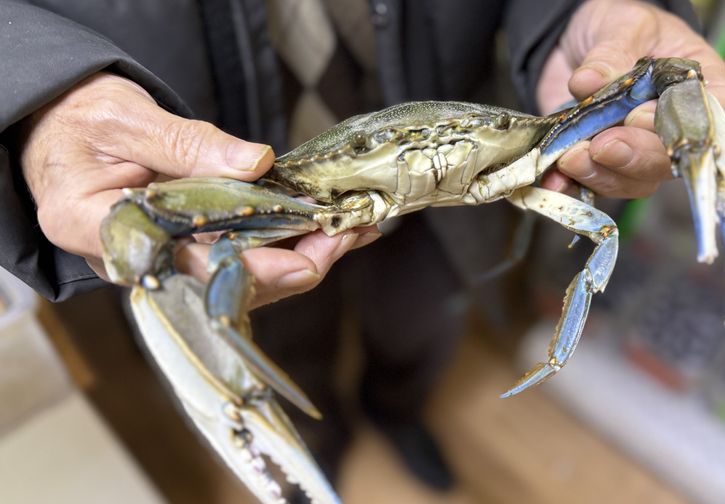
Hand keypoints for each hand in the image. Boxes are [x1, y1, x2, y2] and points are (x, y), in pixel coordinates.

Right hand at [20, 72, 379, 306]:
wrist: (61, 133)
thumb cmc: (79, 125)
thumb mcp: (125, 120)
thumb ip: (186, 144)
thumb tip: (256, 163)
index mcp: (102, 232)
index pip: (184, 266)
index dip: (250, 269)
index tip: (304, 260)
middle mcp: (141, 261)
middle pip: (227, 282)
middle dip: (297, 262)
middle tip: (350, 233)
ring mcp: (170, 260)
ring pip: (245, 275)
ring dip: (305, 253)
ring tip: (357, 227)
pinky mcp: (193, 250)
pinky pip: (246, 255)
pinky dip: (290, 239)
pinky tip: (332, 226)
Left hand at [537, 0, 724, 198]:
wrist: (578, 42)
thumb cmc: (621, 28)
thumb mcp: (622, 25)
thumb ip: (611, 53)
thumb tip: (590, 81)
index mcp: (698, 86)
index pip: (713, 116)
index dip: (680, 126)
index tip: (639, 116)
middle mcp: (673, 128)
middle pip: (669, 160)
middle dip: (634, 157)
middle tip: (602, 145)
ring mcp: (639, 150)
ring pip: (632, 181)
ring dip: (601, 175)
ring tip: (571, 158)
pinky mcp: (603, 163)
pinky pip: (593, 185)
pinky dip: (572, 185)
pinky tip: (553, 178)